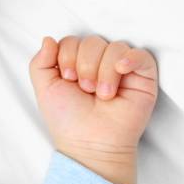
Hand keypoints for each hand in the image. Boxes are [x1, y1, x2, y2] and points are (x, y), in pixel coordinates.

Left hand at [28, 35, 157, 183]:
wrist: (91, 144)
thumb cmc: (69, 121)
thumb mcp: (45, 89)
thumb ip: (39, 63)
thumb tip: (48, 39)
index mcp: (77, 63)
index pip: (72, 41)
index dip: (67, 56)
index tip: (68, 79)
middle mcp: (100, 63)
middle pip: (93, 41)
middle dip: (85, 65)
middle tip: (86, 90)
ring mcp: (123, 70)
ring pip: (115, 47)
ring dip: (104, 71)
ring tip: (103, 95)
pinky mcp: (144, 78)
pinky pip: (141, 55)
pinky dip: (130, 58)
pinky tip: (121, 70)